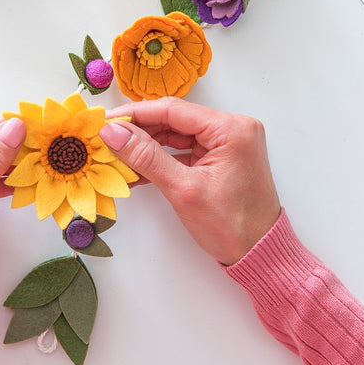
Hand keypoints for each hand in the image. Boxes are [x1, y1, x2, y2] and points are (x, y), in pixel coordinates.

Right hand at [101, 98, 279, 265]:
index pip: (173, 109)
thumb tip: (113, 132)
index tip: (104, 121)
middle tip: (104, 138)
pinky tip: (134, 169)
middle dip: (138, 130)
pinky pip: (183, 150)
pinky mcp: (220, 158)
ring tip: (114, 155)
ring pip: (176, 135)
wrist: (259, 254)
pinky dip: (160, 159)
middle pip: (174, 119)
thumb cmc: (231, 226)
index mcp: (231, 128)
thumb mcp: (183, 190)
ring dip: (146, 146)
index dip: (135, 114)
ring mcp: (227, 143)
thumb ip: (146, 157)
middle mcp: (232, 128)